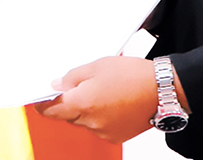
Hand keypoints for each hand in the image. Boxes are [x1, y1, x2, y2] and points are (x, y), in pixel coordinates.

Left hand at [34, 56, 156, 142]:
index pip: (51, 110)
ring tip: (105, 92)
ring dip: (87, 110)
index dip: (44, 104)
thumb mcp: (97, 66)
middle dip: (71, 102)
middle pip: (68, 115)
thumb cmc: (133, 75)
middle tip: (84, 85)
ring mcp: (103, 131)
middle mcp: (91, 122)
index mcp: (82, 103)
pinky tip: (113, 103)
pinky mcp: (116, 137)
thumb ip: (72, 78)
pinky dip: (101, 117)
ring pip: (84, 122)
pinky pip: (99, 127)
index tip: (39, 99)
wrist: (163, 90)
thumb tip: (56, 86)